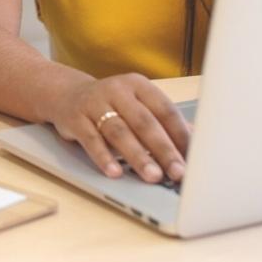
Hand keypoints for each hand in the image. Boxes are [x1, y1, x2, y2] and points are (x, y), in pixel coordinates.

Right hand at [47, 73, 189, 183]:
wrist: (66, 94)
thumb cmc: (111, 104)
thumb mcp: (137, 106)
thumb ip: (162, 123)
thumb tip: (195, 144)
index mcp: (139, 85)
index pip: (165, 110)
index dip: (181, 134)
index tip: (195, 157)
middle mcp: (118, 90)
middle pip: (144, 122)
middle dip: (164, 149)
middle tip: (178, 171)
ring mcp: (95, 103)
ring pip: (119, 131)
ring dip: (138, 156)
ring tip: (153, 176)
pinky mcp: (75, 118)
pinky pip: (91, 140)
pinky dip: (104, 157)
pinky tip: (115, 172)